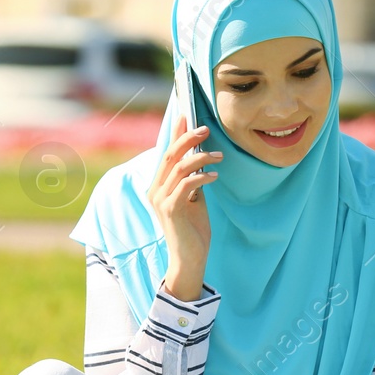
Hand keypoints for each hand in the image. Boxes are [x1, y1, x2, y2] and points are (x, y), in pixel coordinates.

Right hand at [148, 115, 220, 301]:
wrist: (189, 259)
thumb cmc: (192, 230)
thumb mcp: (194, 199)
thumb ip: (192, 180)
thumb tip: (201, 158)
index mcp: (158, 186)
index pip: (166, 153)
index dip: (176, 133)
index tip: (187, 115)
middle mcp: (154, 190)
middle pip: (170, 154)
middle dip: (188, 138)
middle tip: (206, 129)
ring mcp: (160, 200)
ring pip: (179, 167)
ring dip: (201, 157)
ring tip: (219, 156)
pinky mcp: (170, 209)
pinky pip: (187, 184)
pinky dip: (202, 177)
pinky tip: (214, 176)